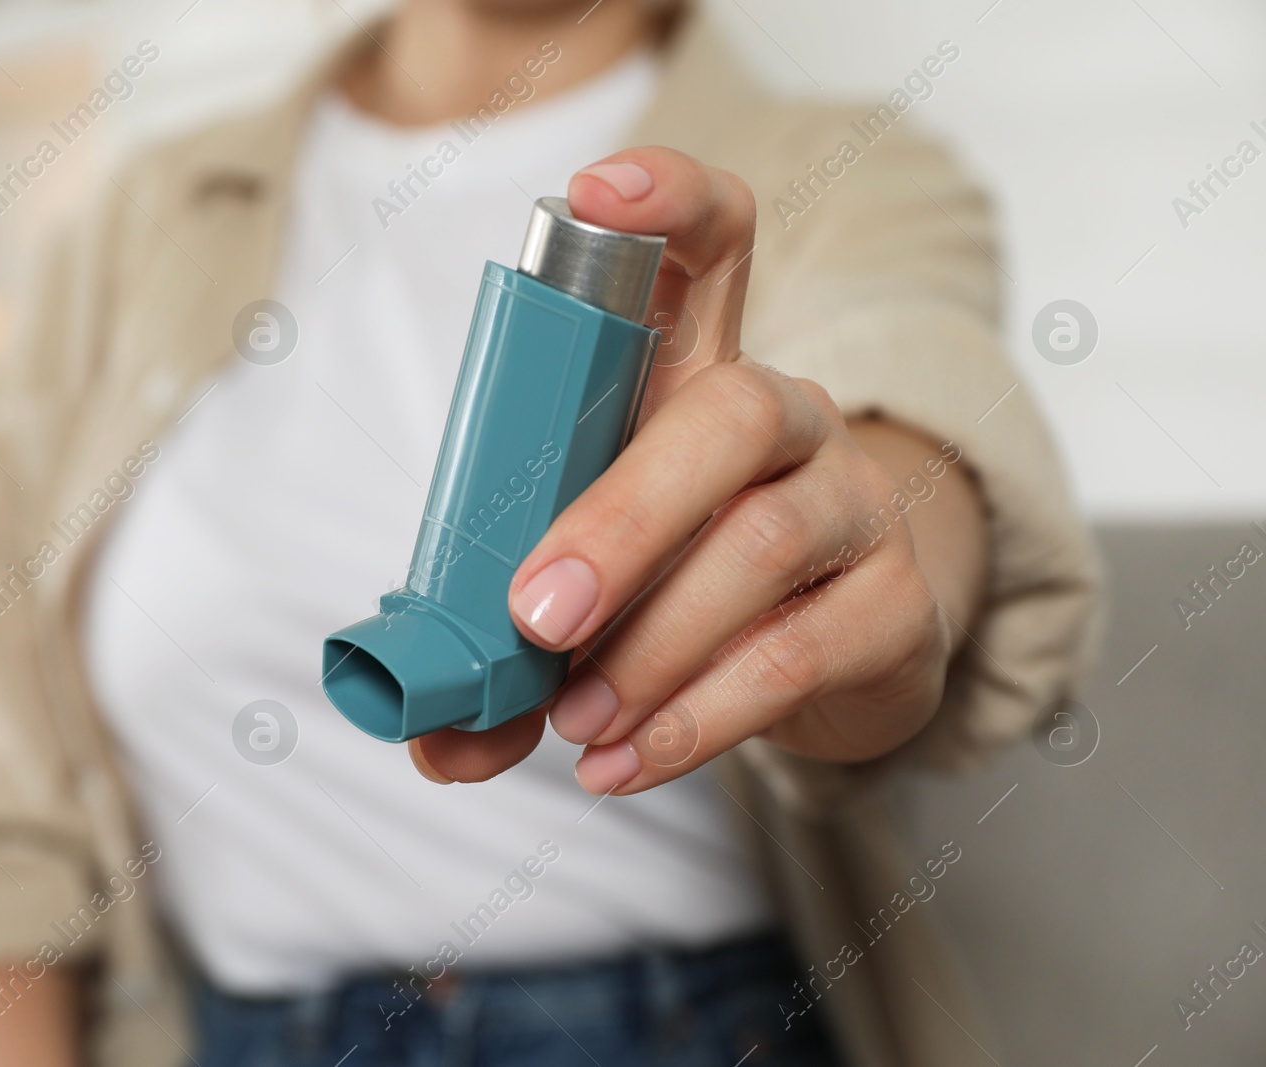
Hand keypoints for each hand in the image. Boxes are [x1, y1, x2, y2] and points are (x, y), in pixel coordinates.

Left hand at [410, 147, 986, 794]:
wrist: (844, 657)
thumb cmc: (692, 585)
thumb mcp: (597, 592)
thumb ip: (513, 655)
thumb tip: (433, 743)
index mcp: (696, 379)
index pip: (711, 245)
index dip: (664, 201)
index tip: (591, 198)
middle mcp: (788, 419)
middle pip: (727, 416)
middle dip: (621, 518)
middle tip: (536, 618)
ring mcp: (855, 505)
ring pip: (763, 544)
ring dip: (650, 647)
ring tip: (574, 723)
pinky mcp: (895, 606)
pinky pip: (796, 654)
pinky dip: (696, 719)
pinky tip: (625, 760)